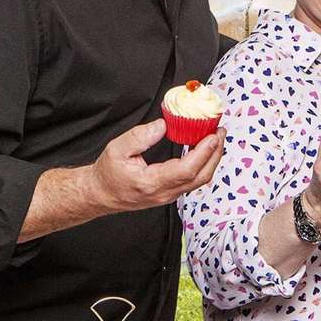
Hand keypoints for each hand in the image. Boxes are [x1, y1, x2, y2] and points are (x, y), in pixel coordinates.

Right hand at [90, 118, 224, 212]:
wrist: (101, 194)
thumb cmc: (108, 174)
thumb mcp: (117, 149)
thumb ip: (140, 136)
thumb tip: (163, 125)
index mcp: (151, 183)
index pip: (187, 170)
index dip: (204, 152)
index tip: (213, 136)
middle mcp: (164, 193)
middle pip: (201, 177)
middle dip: (215, 154)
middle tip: (220, 132)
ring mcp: (169, 195)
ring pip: (200, 179)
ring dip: (212, 158)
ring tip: (215, 137)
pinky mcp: (171, 192)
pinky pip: (193, 179)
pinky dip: (203, 163)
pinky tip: (203, 148)